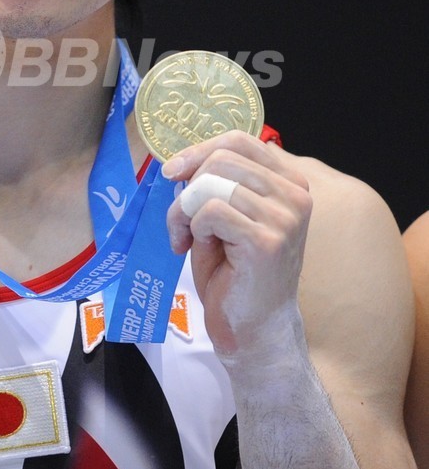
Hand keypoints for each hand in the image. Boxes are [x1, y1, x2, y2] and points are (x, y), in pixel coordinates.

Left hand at [162, 132, 312, 366]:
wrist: (251, 328)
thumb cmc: (234, 271)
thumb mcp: (227, 213)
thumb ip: (215, 181)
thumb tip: (179, 161)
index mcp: (289, 181)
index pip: (239, 140)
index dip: (198, 150)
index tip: (173, 172)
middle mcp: (295, 195)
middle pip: (221, 159)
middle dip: (188, 186)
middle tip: (180, 220)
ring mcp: (285, 218)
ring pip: (212, 184)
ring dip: (184, 211)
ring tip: (185, 237)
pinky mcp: (266, 241)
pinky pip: (210, 212)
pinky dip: (192, 228)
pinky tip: (194, 249)